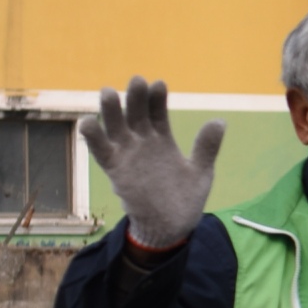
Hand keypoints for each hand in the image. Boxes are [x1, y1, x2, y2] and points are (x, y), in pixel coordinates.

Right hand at [80, 77, 222, 249]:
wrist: (172, 227)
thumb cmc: (185, 199)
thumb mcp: (201, 171)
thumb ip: (206, 147)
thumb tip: (220, 120)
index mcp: (162, 141)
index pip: (157, 114)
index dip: (157, 99)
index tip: (159, 84)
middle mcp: (143, 144)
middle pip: (135, 116)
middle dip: (135, 99)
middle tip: (136, 80)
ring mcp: (128, 156)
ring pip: (116, 129)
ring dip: (111, 112)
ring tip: (107, 92)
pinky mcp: (116, 171)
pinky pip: (101, 152)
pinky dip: (93, 138)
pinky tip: (87, 121)